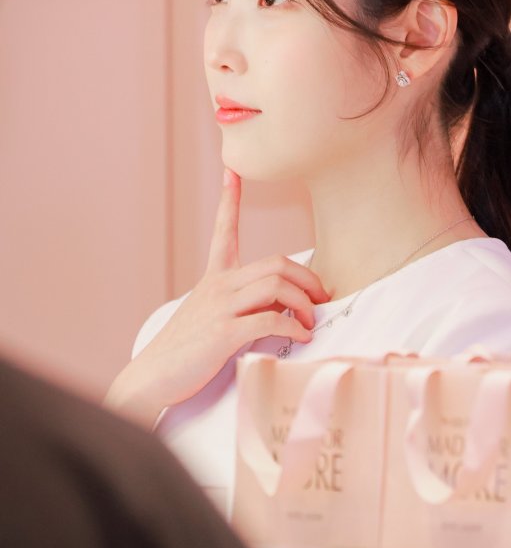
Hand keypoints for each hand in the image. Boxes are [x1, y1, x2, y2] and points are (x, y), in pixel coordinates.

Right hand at [105, 169, 329, 426]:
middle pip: (276, 263)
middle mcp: (218, 286)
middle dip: (308, 279)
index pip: (224, 229)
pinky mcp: (223, 333)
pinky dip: (292, 327)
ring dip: (304, 303)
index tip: (232, 169)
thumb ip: (241, 303)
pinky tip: (301, 336)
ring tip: (310, 322)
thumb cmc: (184, 350)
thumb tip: (281, 305)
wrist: (150, 378)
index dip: (229, 198)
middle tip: (322, 299)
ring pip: (276, 285)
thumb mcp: (210, 316)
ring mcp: (220, 307)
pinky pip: (270, 320)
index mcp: (214, 278)